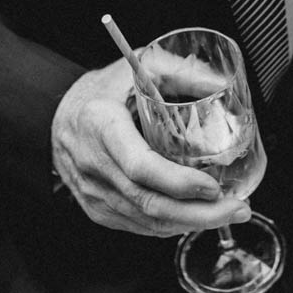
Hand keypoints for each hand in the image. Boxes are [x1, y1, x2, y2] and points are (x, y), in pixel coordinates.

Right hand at [50, 55, 250, 235]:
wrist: (55, 117)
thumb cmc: (101, 91)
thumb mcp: (137, 67)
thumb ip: (179, 72)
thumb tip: (221, 83)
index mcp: (101, 126)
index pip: (140, 166)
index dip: (179, 182)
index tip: (212, 187)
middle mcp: (94, 165)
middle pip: (149, 203)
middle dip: (199, 215)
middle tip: (237, 209)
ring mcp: (94, 193)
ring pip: (146, 221)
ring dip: (192, 223)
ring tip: (228, 212)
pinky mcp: (98, 209)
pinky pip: (139, 226)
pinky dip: (171, 224)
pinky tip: (196, 217)